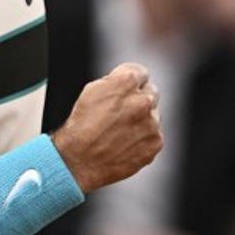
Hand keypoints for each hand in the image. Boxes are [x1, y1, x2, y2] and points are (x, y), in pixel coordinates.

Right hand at [52, 63, 162, 192]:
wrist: (79, 161)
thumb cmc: (81, 125)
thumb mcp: (91, 90)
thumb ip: (116, 80)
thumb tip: (129, 81)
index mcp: (127, 82)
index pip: (141, 73)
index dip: (131, 83)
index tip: (125, 92)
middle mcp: (143, 100)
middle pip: (151, 93)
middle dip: (139, 100)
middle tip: (121, 114)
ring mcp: (152, 123)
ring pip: (153, 116)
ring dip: (142, 120)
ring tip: (120, 132)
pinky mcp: (155, 143)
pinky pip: (154, 135)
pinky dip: (143, 139)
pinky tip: (125, 144)